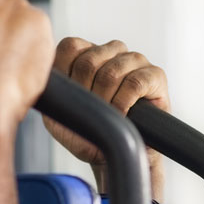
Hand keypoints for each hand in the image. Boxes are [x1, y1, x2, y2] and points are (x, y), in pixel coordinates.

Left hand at [45, 38, 168, 196]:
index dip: (68, 76)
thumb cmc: (89, 135)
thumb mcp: (60, 115)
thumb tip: (48, 76)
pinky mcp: (155, 74)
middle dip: (87, 95)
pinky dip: (123, 104)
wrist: (116, 157)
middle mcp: (111, 52)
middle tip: (93, 114)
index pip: (71, 47)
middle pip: (89, 61)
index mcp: (87, 54)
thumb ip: (52, 92)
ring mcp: (134, 60)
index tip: (74, 101)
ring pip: (111, 72)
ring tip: (108, 117)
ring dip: (106, 102)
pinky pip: (135, 82)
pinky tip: (123, 116)